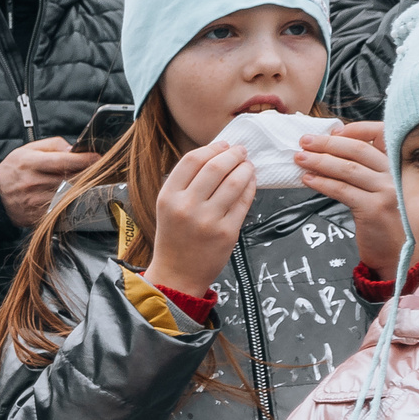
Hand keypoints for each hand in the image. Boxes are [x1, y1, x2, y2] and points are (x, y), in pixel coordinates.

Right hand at [0, 138, 96, 229]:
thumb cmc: (14, 169)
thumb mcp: (29, 149)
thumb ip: (54, 145)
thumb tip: (74, 150)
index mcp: (32, 163)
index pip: (65, 160)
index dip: (85, 159)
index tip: (97, 157)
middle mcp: (34, 182)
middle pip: (71, 179)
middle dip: (89, 174)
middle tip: (100, 171)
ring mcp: (36, 201)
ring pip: (70, 196)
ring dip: (83, 190)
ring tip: (90, 184)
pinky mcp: (38, 216)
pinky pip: (62, 211)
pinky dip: (73, 204)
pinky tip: (77, 199)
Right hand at [139, 142, 254, 299]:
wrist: (177, 274)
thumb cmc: (175, 238)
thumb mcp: (168, 207)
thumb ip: (186, 183)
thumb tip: (216, 155)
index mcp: (168, 197)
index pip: (192, 160)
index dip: (212, 148)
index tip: (223, 145)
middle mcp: (186, 207)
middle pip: (215, 167)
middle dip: (233, 154)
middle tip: (241, 151)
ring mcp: (207, 220)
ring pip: (234, 182)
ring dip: (245, 168)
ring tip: (247, 165)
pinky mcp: (226, 232)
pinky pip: (244, 201)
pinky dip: (250, 187)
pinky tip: (250, 182)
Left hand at [294, 122, 404, 278]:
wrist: (398, 253)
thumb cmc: (385, 220)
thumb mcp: (381, 188)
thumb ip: (367, 169)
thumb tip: (332, 151)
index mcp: (397, 164)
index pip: (380, 134)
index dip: (355, 130)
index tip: (332, 132)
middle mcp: (396, 174)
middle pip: (358, 149)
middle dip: (327, 143)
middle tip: (305, 142)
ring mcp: (388, 191)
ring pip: (348, 169)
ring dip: (320, 161)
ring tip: (300, 159)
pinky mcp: (374, 209)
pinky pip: (343, 190)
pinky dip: (322, 183)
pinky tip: (309, 180)